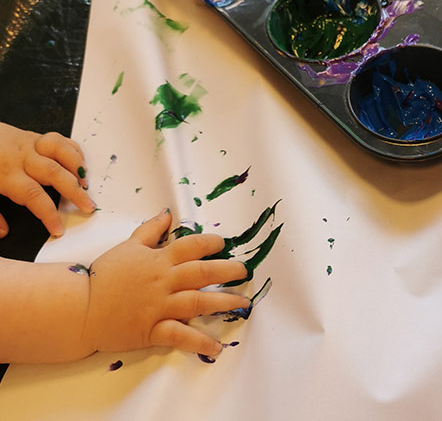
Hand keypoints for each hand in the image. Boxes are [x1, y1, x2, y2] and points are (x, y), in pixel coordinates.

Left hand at [0, 123, 94, 237]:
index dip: (49, 214)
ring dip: (77, 167)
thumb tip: (3, 232)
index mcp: (7, 175)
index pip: (34, 196)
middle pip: (54, 174)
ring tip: (85, 183)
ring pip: (61, 152)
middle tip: (88, 206)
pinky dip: (74, 151)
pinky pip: (60, 140)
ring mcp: (30, 145)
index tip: (58, 229)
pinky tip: (79, 165)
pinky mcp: (34, 136)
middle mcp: (22, 159)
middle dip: (75, 192)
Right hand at [83, 209, 250, 357]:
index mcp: (158, 259)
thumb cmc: (104, 277)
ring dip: (224, 302)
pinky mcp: (152, 330)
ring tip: (244, 303)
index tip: (224, 245)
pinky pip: (181, 335)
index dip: (211, 243)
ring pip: (198, 301)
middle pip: (202, 273)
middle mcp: (163, 281)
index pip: (191, 246)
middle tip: (245, 271)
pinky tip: (217, 345)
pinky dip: (200, 341)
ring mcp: (159, 306)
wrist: (79, 309)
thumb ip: (150, 230)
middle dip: (228, 271)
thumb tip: (167, 213)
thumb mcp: (127, 246)